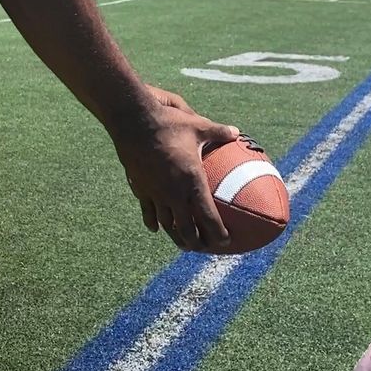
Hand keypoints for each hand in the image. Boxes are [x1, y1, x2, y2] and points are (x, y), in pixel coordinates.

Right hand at [110, 90, 238, 251]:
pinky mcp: (140, 188)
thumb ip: (219, 133)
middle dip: (197, 242)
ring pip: (166, 224)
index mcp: (192, 181)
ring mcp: (155, 193)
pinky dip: (153, 222)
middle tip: (206, 248)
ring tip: (184, 244)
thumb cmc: (168, 123)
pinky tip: (155, 228)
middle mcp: (174, 193)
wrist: (133, 122)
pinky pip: (147, 212)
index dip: (217, 233)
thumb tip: (236, 133)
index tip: (226, 242)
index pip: (208, 216)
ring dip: (176, 237)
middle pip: (186, 229)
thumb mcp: (198, 126)